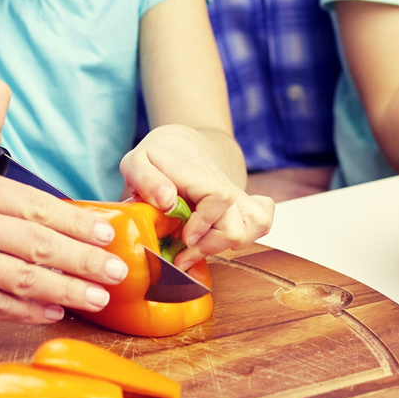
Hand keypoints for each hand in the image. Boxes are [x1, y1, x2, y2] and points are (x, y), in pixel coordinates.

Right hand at [0, 163, 128, 322]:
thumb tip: (38, 214)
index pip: (37, 204)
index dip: (78, 222)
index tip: (108, 232)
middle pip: (41, 242)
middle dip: (86, 259)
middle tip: (119, 270)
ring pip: (27, 278)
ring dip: (69, 289)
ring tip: (99, 298)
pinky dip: (30, 311)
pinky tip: (54, 312)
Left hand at [120, 125, 274, 270]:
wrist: (180, 144)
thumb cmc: (155, 158)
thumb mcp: (136, 163)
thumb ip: (146, 180)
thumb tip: (167, 201)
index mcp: (196, 174)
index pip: (218, 197)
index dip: (204, 223)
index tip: (184, 237)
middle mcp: (223, 184)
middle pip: (240, 224)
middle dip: (210, 246)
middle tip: (183, 253)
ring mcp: (237, 194)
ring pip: (258, 223)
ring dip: (229, 244)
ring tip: (201, 246)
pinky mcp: (243, 204)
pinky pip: (262, 220)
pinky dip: (248, 235)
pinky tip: (218, 238)